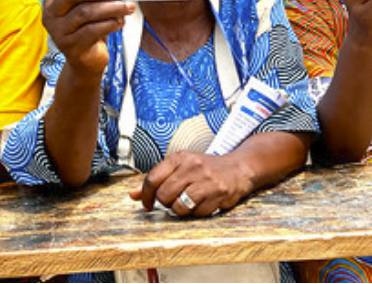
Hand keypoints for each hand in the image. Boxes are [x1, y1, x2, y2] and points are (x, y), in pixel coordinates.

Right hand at [42, 0, 135, 75]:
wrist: (86, 61)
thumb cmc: (89, 30)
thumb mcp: (90, 8)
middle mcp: (51, 14)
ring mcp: (58, 31)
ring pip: (85, 12)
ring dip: (111, 7)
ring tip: (128, 7)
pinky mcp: (70, 46)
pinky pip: (92, 30)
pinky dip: (109, 24)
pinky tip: (120, 22)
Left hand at [128, 151, 251, 216]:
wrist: (239, 168)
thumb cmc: (206, 169)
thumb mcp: (181, 167)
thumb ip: (158, 180)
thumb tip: (133, 195)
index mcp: (179, 157)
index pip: (152, 178)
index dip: (146, 195)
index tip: (147, 205)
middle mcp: (192, 166)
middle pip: (164, 195)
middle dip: (166, 203)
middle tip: (175, 200)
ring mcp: (206, 179)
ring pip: (178, 207)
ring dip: (181, 210)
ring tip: (189, 202)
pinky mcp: (218, 193)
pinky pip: (197, 213)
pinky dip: (198, 212)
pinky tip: (204, 202)